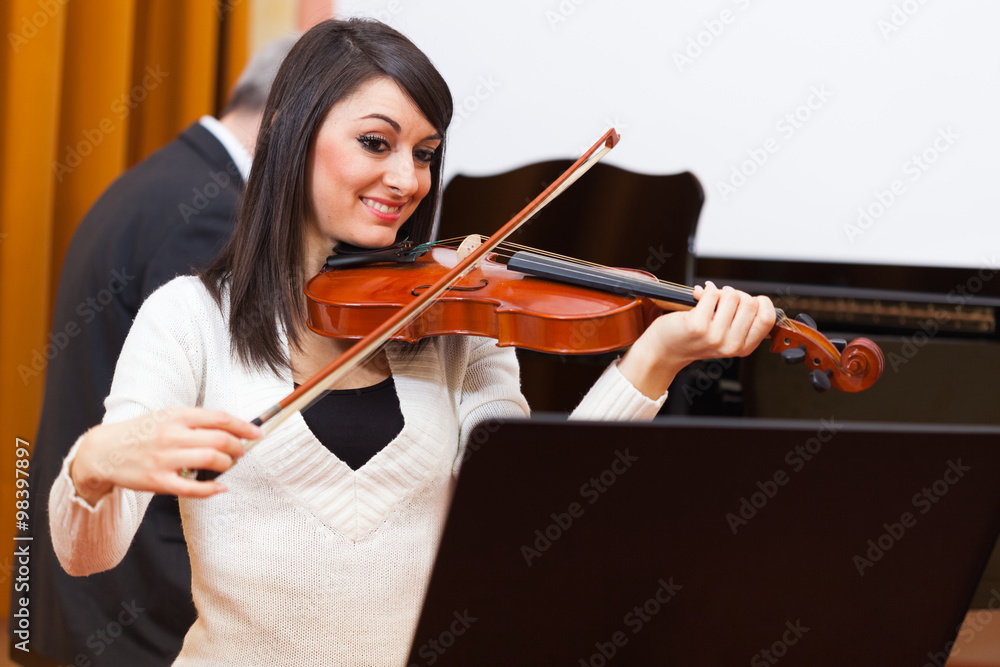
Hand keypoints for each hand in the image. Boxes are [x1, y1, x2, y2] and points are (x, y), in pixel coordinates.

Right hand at [70, 408, 260, 504]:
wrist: (106, 450)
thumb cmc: (144, 432)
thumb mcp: (168, 416)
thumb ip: (197, 421)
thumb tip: (232, 429)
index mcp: (177, 415)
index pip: (220, 419)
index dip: (244, 427)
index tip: (258, 433)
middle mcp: (172, 435)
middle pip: (220, 440)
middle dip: (239, 448)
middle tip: (242, 452)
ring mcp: (165, 459)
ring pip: (211, 461)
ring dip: (227, 465)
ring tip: (227, 465)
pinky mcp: (158, 481)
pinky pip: (194, 488)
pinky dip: (213, 489)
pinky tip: (221, 487)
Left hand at [618, 282, 775, 397]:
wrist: (665, 349)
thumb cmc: (694, 339)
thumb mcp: (726, 337)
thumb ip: (742, 322)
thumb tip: (756, 299)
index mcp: (743, 348)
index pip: (767, 319)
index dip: (761, 303)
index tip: (750, 300)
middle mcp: (731, 345)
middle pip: (750, 303)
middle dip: (737, 294)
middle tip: (723, 298)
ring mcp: (714, 337)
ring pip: (732, 296)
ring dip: (720, 292)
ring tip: (710, 298)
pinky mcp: (697, 326)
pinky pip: (712, 295)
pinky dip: (705, 291)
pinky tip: (698, 297)